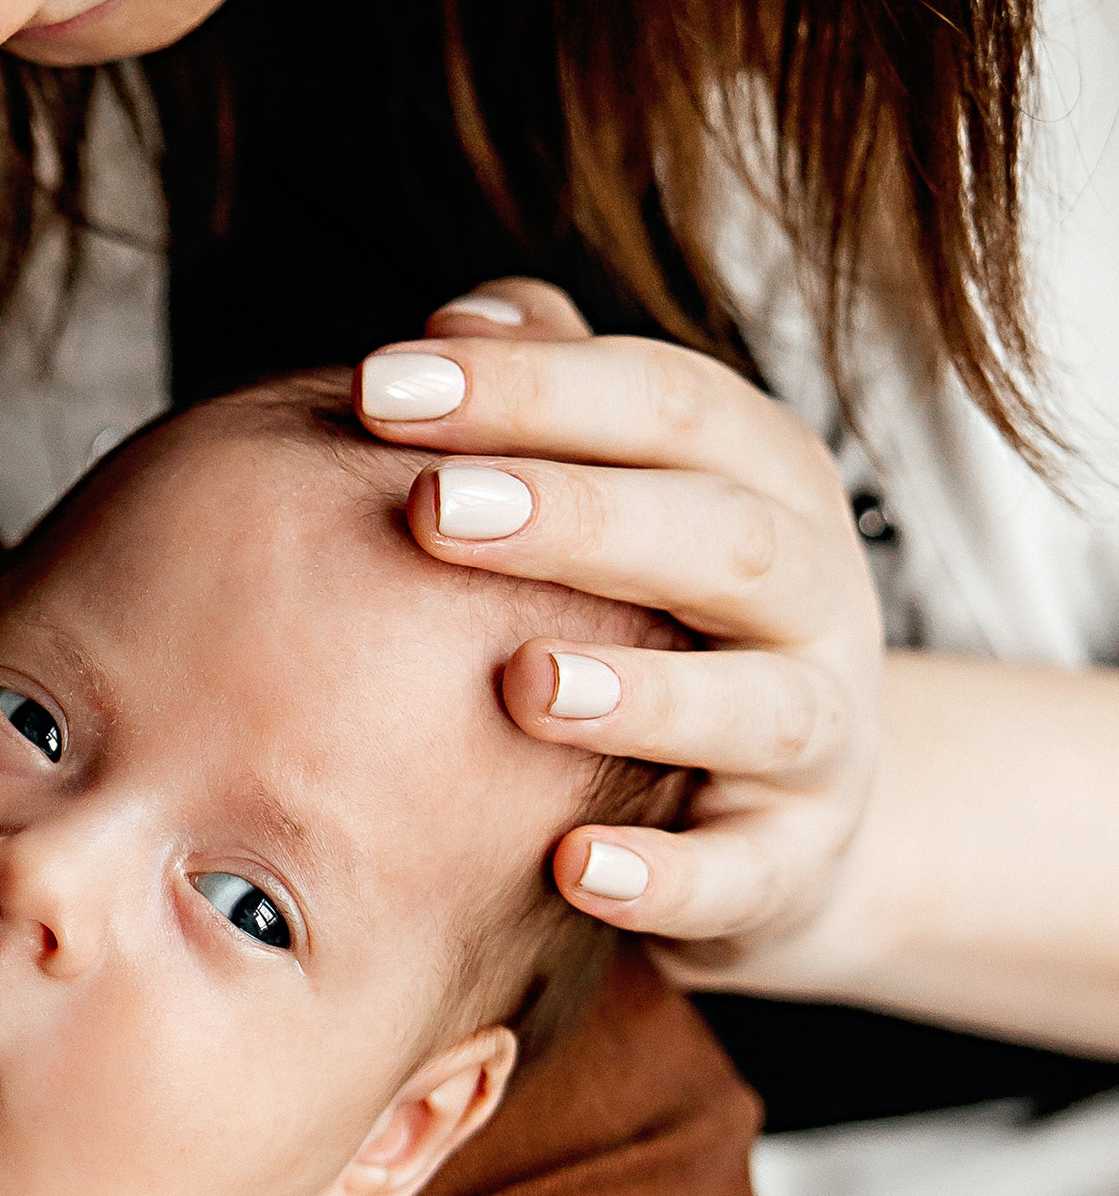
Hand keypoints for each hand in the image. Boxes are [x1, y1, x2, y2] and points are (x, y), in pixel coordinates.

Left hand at [355, 279, 884, 981]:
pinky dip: (664, 875)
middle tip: (431, 510)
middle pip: (720, 534)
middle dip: (577, 517)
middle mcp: (815, 593)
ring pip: (757, 702)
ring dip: (642, 693)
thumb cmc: (660, 622)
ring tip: (522, 683)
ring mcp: (820, 733)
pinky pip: (742, 872)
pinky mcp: (799, 861)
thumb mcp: (627, 500)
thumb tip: (457, 319)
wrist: (786, 818)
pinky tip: (570, 866)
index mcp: (764, 478)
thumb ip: (554, 404)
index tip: (374, 388)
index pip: (661, 404)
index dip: (526, 389)